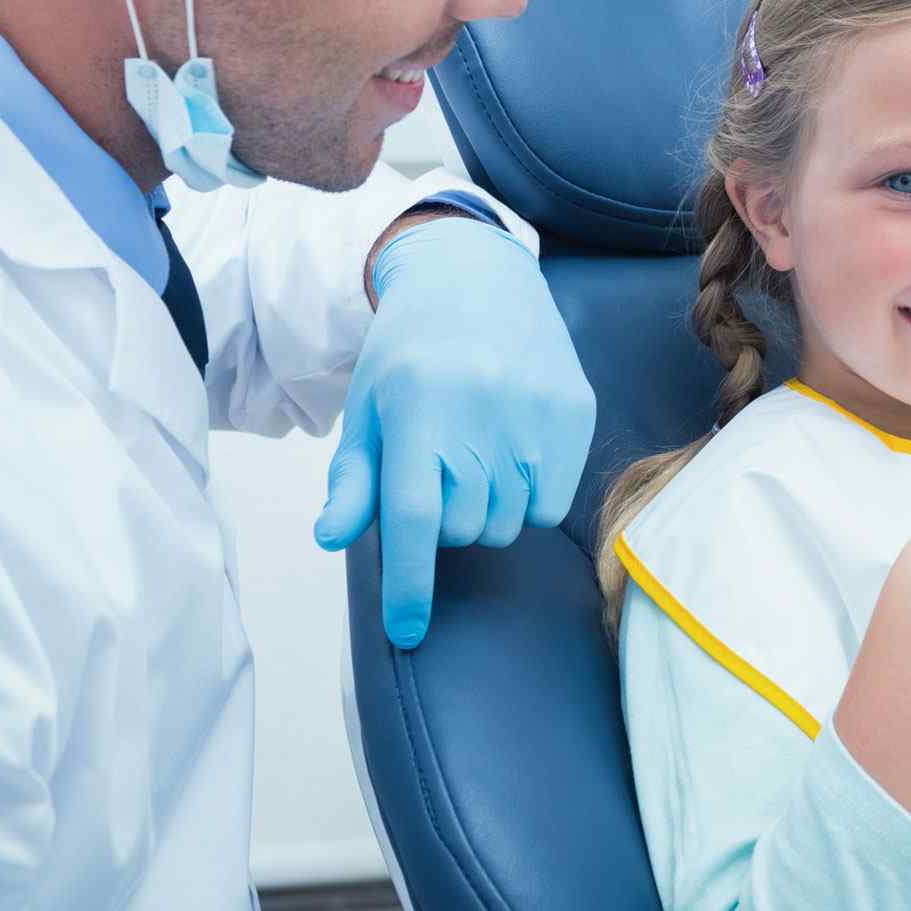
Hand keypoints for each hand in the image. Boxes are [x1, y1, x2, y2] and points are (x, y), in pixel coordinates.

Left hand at [316, 214, 595, 648]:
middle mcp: (483, 409)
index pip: (413, 517)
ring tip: (474, 458)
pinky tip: (512, 451)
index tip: (406, 631)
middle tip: (436, 477)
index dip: (409, 583)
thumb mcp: (368, 410)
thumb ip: (354, 480)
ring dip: (486, 512)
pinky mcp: (576, 411)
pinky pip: (552, 505)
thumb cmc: (408, 355)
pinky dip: (528, 498)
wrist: (478, 279)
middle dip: (444, 524)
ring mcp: (537, 411)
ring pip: (510, 524)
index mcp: (419, 408)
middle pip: (464, 530)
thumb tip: (333, 538)